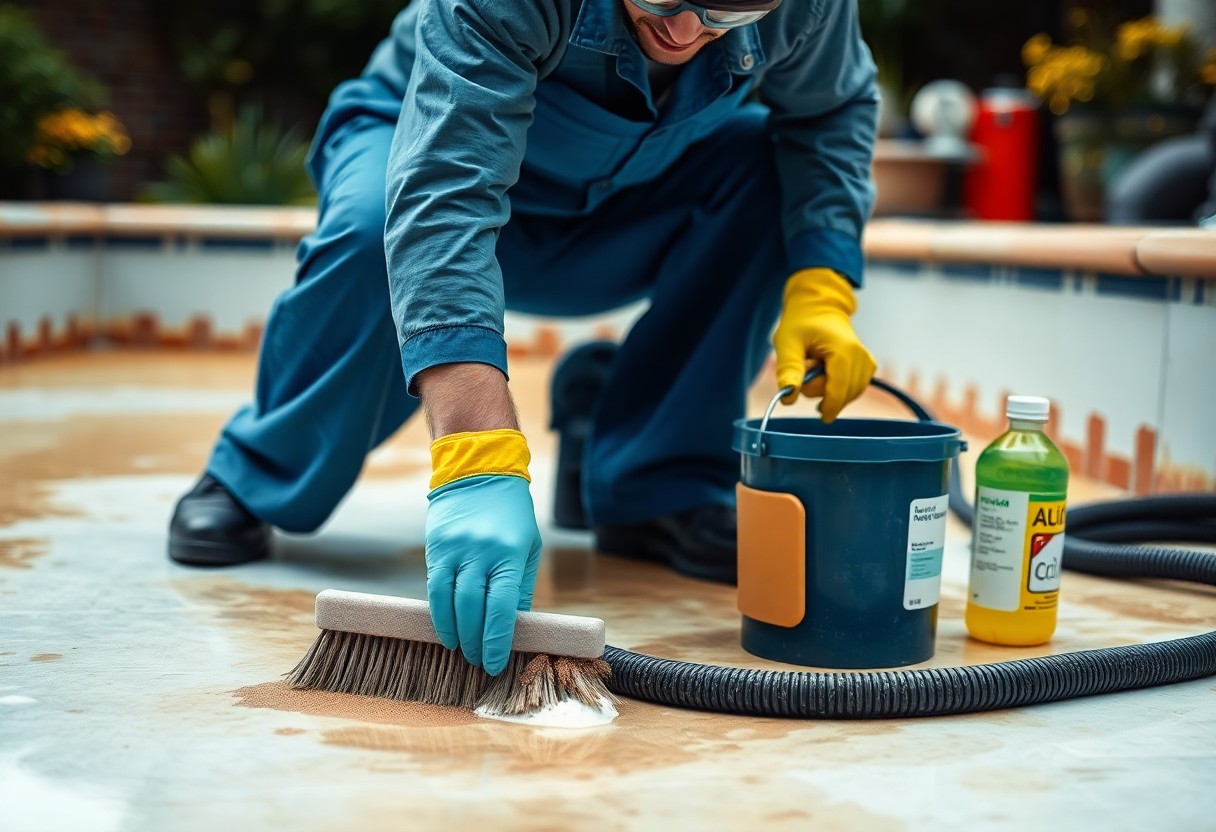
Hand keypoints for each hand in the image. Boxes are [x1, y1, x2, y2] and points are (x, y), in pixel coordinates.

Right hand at [424, 430, 540, 675]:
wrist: (480, 470)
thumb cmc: (511, 513)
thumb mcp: (527, 547)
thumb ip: (520, 587)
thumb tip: (516, 627)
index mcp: (509, 555)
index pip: (502, 608)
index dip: (496, 641)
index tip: (495, 663)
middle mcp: (481, 553)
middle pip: (474, 610)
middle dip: (475, 642)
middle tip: (478, 662)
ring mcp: (456, 550)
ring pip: (450, 603)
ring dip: (455, 632)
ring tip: (462, 650)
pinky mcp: (436, 547)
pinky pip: (434, 588)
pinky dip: (439, 614)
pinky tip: (445, 629)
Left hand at [772, 268, 876, 422]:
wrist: (818, 306)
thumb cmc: (801, 322)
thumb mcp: (787, 342)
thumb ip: (788, 370)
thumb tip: (788, 397)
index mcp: (844, 350)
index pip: (840, 389)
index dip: (829, 406)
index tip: (820, 416)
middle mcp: (861, 356)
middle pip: (844, 393)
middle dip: (822, 392)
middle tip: (806, 371)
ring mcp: (867, 361)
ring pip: (851, 393)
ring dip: (830, 389)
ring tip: (815, 368)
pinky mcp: (867, 366)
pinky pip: (855, 388)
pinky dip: (839, 388)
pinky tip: (827, 375)